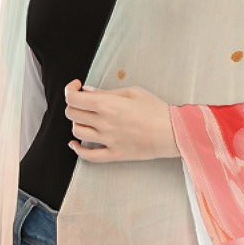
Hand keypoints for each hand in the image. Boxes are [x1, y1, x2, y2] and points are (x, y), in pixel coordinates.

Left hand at [63, 78, 180, 162]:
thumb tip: (87, 91)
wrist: (173, 132)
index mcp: (107, 105)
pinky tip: (75, 144)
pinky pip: (88, 156)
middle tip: (83, 102)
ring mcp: (108, 140)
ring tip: (86, 120)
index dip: (70, 90)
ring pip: (77, 132)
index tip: (76, 88)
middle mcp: (104, 123)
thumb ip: (106, 92)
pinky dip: (77, 150)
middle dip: (73, 105)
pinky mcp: (114, 154)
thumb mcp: (132, 92)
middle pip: (72, 114)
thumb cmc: (156, 110)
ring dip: (77, 124)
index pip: (73, 98)